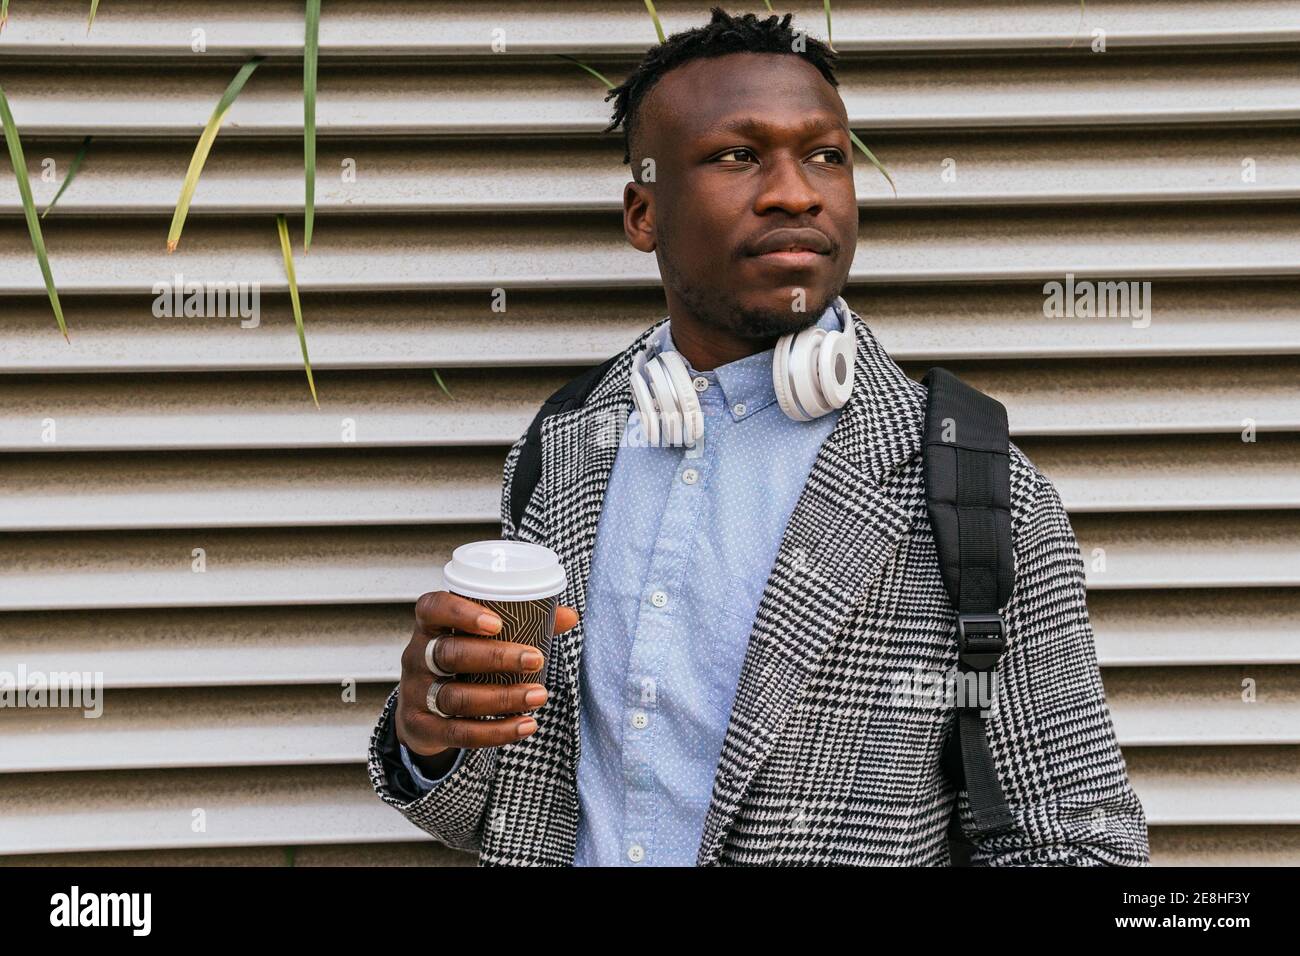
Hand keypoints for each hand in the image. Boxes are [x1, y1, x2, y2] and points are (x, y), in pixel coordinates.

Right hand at [395, 590, 578, 773]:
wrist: (420, 711)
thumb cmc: (462, 663)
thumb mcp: (480, 640)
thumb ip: (523, 624)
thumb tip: (569, 616)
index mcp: (431, 626)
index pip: (433, 608)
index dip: (461, 612)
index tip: (497, 622)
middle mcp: (418, 657)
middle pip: (450, 653)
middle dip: (497, 657)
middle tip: (537, 659)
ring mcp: (416, 693)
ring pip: (457, 696)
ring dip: (503, 697)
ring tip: (539, 696)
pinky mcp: (423, 727)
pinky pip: (459, 732)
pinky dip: (496, 731)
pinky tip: (526, 725)